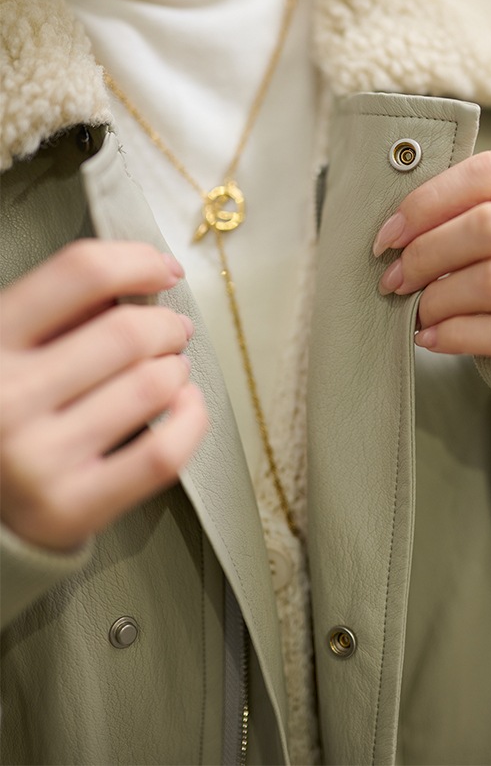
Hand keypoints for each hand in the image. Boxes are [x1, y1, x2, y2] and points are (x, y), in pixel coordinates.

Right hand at [0, 240, 207, 550]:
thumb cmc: (2, 407)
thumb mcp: (9, 344)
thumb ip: (62, 311)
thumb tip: (145, 274)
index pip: (81, 273)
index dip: (137, 261)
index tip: (163, 270)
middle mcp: (5, 399)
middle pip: (127, 333)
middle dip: (166, 325)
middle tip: (173, 331)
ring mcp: (35, 461)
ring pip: (151, 388)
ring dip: (178, 369)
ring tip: (172, 369)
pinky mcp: (68, 510)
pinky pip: (162, 454)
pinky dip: (191, 420)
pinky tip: (186, 404)